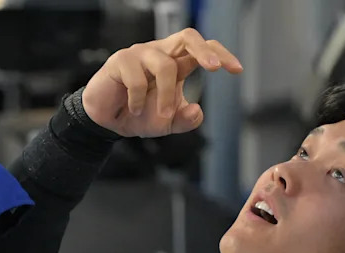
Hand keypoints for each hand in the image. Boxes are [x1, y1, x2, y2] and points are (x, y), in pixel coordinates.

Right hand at [82, 28, 241, 138]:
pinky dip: (138, 101)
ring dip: (167, 95)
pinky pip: (136, 79)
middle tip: (215, 68)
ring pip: (164, 65)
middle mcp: (161, 54)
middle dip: (204, 51)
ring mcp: (140, 55)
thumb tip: (197, 112)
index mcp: (176, 63)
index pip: (203, 49)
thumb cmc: (139, 115)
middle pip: (187, 36)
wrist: (107, 122)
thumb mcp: (167, 124)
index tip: (237, 70)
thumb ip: (185, 120)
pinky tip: (134, 111)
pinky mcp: (120, 61)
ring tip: (163, 117)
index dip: (222, 55)